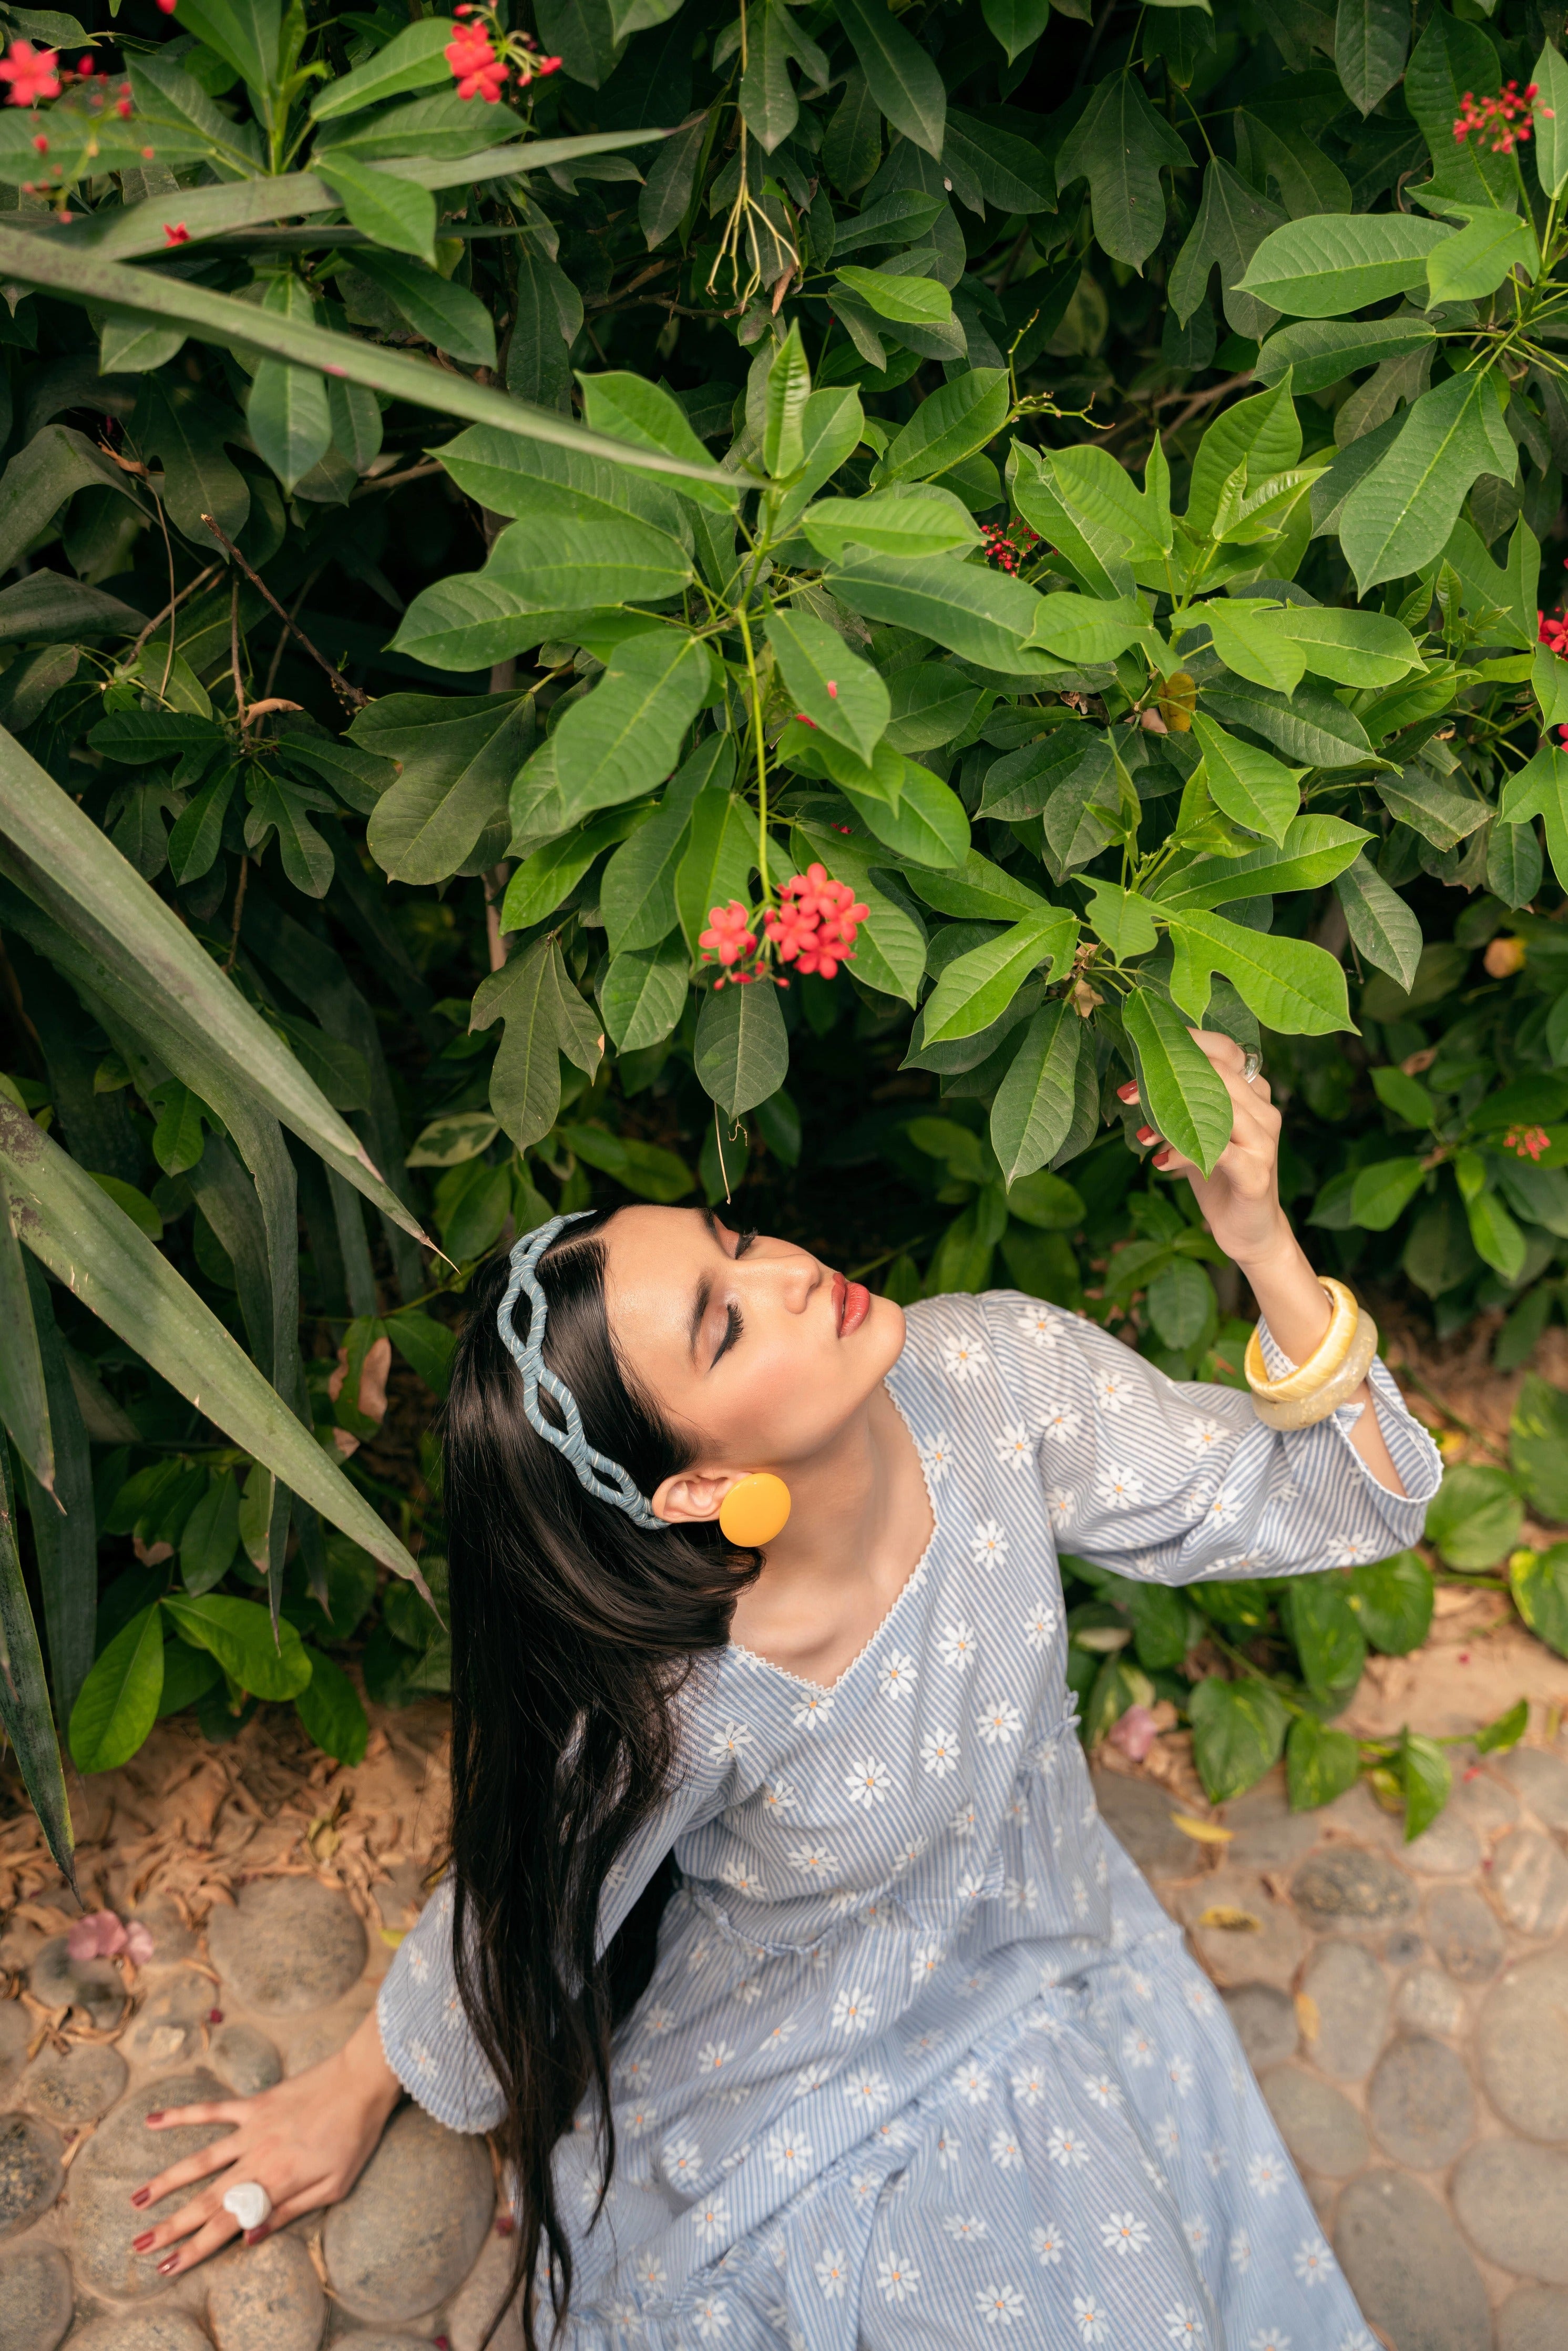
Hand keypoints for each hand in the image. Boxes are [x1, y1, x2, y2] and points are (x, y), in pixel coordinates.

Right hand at [128, 2008, 400, 2277]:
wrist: (362, 2081)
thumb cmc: (354, 2138)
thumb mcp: (334, 2188)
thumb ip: (290, 2212)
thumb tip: (248, 2238)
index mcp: (276, 2183)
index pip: (227, 2224)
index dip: (195, 2247)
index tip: (166, 2266)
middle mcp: (257, 2158)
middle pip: (206, 2198)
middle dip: (171, 2225)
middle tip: (139, 2244)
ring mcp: (252, 2129)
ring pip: (200, 2160)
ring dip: (166, 2180)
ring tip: (135, 2198)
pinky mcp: (255, 2104)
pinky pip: (212, 2110)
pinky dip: (181, 2115)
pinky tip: (153, 2120)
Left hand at [1117, 1029, 1288, 1269]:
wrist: (1250, 1231)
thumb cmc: (1220, 1176)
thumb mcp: (1198, 1135)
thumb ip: (1180, 1107)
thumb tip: (1134, 1085)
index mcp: (1253, 1094)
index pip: (1226, 1052)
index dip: (1188, 1042)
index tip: (1148, 1045)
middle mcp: (1264, 1111)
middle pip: (1217, 1076)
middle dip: (1167, 1079)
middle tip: (1128, 1093)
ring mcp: (1264, 1142)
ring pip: (1217, 1110)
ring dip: (1169, 1118)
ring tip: (1141, 1134)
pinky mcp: (1256, 1174)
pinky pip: (1218, 1152)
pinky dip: (1182, 1154)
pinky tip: (1159, 1161)